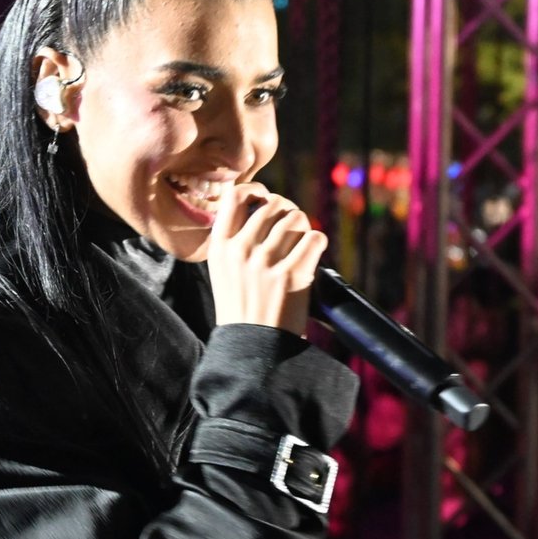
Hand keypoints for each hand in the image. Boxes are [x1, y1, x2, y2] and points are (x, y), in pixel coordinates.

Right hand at [208, 183, 326, 334]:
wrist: (253, 347)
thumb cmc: (241, 307)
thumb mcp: (223, 270)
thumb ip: (235, 239)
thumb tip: (262, 204)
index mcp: (220, 247)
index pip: (235, 195)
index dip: (257, 191)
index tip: (265, 200)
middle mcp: (240, 250)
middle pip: (274, 204)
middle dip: (287, 212)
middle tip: (291, 228)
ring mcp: (266, 263)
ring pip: (297, 218)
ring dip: (304, 228)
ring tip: (301, 244)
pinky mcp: (292, 276)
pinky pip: (315, 238)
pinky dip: (318, 243)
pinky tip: (312, 254)